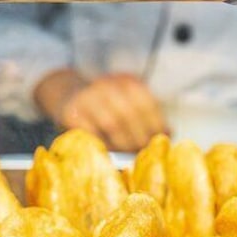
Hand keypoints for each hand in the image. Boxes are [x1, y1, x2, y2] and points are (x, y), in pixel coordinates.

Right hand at [34, 69, 166, 151]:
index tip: (160, 141)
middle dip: (139, 137)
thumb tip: (168, 134)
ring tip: (128, 155)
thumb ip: (147, 116)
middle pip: (130, 114)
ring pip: (111, 123)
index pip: (147, 103)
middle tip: (142, 152)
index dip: (156, 124)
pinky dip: (103, 145)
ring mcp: (88, 98)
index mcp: (126, 81)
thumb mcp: (127, 103)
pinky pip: (91, 132)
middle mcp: (107, 85)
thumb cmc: (106, 107)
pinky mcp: (71, 113)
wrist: (68, 95)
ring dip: (123, 143)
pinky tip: (109, 152)